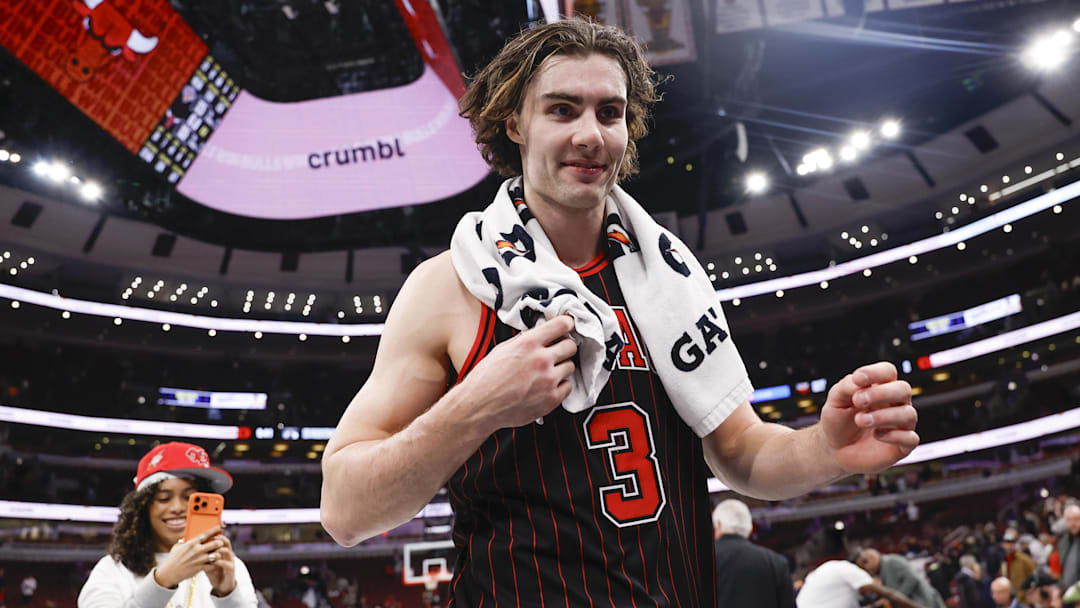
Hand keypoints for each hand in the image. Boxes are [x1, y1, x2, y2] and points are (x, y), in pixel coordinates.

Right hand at [154, 526, 228, 588]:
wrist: (169, 573)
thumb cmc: (172, 559)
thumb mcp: (177, 547)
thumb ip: (183, 542)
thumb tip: (186, 538)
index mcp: (191, 543)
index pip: (206, 534)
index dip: (214, 530)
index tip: (219, 528)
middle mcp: (197, 550)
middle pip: (215, 544)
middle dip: (220, 542)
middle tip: (221, 542)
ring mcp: (200, 559)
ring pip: (216, 555)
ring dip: (219, 553)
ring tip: (219, 553)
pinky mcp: (201, 568)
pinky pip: (213, 564)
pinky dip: (215, 563)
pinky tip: (215, 562)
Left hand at [205, 531, 236, 596]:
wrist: (222, 584)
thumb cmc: (213, 570)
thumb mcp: (207, 561)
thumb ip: (202, 553)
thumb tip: (189, 545)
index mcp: (222, 549)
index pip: (220, 538)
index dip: (215, 533)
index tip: (207, 531)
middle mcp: (228, 553)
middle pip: (225, 542)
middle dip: (218, 539)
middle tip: (210, 538)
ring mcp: (230, 560)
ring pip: (227, 551)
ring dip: (218, 550)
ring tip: (211, 552)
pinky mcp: (231, 568)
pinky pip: (226, 563)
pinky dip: (219, 562)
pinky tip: (213, 562)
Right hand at [460, 315, 576, 429]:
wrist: (479, 406)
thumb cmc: (485, 379)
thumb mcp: (501, 349)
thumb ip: (523, 340)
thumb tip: (538, 334)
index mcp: (528, 343)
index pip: (562, 324)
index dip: (567, 324)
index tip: (568, 326)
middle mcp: (541, 359)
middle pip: (571, 345)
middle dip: (564, 347)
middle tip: (557, 352)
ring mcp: (548, 380)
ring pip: (571, 366)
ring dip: (561, 368)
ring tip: (547, 373)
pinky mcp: (551, 399)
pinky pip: (568, 386)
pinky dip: (560, 386)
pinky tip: (547, 386)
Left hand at [819, 362, 918, 473]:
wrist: (834, 449)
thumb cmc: (838, 420)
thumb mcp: (835, 399)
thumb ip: (846, 386)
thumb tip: (858, 382)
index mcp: (879, 387)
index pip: (888, 371)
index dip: (876, 372)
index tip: (858, 379)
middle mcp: (894, 403)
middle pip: (903, 389)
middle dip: (881, 393)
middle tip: (858, 401)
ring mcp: (900, 424)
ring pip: (908, 414)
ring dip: (883, 416)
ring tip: (860, 420)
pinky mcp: (902, 445)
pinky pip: (911, 438)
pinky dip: (894, 436)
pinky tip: (876, 435)